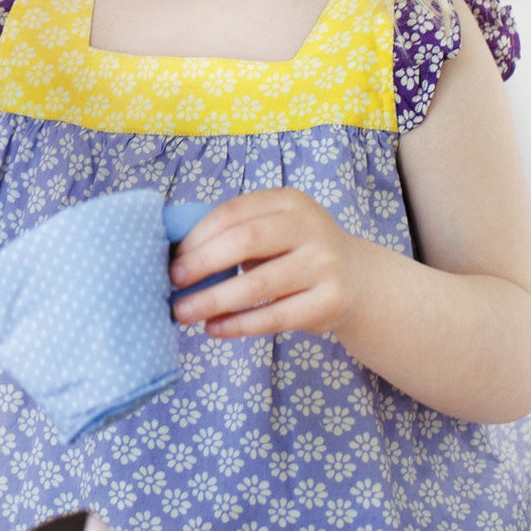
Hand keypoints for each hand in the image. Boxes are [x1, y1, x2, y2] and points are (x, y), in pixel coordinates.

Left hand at [168, 189, 371, 339]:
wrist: (356, 280)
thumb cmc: (296, 252)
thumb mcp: (275, 229)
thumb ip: (236, 233)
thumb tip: (177, 256)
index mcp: (289, 202)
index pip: (235, 212)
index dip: (199, 235)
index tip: (174, 257)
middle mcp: (310, 228)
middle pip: (246, 241)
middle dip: (203, 263)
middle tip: (173, 282)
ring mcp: (323, 265)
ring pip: (258, 285)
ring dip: (213, 300)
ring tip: (183, 312)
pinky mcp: (329, 302)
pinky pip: (275, 317)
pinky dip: (238, 325)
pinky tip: (214, 328)